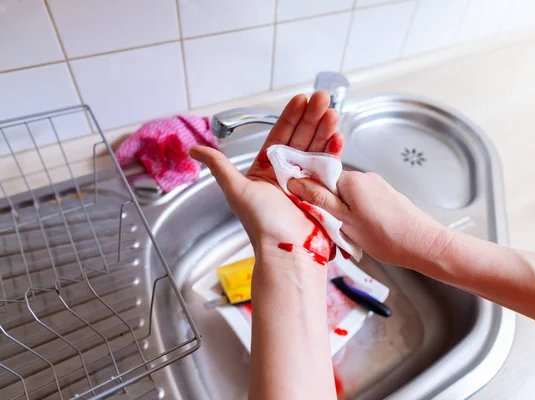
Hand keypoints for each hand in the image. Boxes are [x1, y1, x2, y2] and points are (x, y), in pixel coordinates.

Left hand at [190, 91, 344, 267]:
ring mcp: (306, 182)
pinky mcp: (323, 191)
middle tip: (322, 97)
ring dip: (325, 129)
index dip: (290, 117)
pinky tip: (338, 136)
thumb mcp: (237, 190)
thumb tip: (194, 150)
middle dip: (312, 117)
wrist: (288, 252)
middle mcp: (287, 174)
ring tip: (332, 111)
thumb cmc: (262, 224)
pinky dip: (334, 151)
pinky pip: (329, 166)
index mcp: (266, 171)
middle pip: (301, 138)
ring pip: (316, 149)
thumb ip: (220, 166)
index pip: (279, 136)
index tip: (300, 99)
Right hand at [287, 171, 453, 267]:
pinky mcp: (384, 196)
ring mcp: (376, 186)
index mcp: (351, 179)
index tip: (310, 214)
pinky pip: (361, 204)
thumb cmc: (386, 235)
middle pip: (332, 189)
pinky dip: (357, 218)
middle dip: (329, 210)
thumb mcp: (345, 221)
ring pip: (347, 199)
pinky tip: (365, 234)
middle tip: (334, 232)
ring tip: (352, 237)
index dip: (310, 196)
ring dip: (343, 216)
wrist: (423, 244)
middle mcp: (363, 177)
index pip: (318, 179)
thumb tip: (295, 183)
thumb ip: (319, 201)